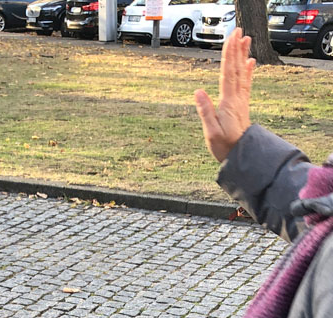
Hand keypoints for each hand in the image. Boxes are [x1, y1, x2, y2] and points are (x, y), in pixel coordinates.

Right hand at [194, 28, 255, 162]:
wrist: (243, 156)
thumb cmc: (225, 147)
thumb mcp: (211, 132)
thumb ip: (205, 111)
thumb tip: (198, 91)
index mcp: (227, 103)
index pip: (228, 73)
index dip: (229, 55)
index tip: (231, 38)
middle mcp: (236, 99)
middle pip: (236, 69)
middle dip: (237, 49)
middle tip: (239, 30)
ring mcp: (241, 101)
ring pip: (242, 74)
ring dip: (243, 55)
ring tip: (246, 40)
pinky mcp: (242, 106)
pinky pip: (246, 84)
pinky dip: (248, 71)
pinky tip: (250, 62)